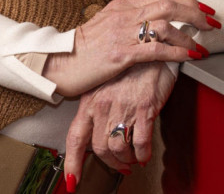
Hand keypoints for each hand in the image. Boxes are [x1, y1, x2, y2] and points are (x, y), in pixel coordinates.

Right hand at [43, 0, 216, 96]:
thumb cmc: (83, 50)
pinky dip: (177, 52)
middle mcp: (125, 14)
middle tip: (213, 23)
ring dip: (189, 36)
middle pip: (169, 4)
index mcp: (123, 6)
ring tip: (202, 46)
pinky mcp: (120, 54)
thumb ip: (131, 21)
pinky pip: (155, 49)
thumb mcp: (107, 26)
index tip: (205, 9)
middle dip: (196, 13)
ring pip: (165, 25)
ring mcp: (122, 33)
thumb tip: (157, 24)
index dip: (188, 2)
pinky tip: (189, 56)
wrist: (57, 64)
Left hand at [63, 62, 176, 186]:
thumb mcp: (106, 84)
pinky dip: (143, 153)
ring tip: (133, 159)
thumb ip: (99, 107)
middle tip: (120, 165)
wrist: (151, 44)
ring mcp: (123, 108)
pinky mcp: (144, 108)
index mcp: (90, 100)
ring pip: (119, 148)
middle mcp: (103, 105)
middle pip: (100, 149)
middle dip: (111, 163)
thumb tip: (98, 130)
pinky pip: (141, 142)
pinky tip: (144, 153)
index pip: (76, 139)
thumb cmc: (131, 64)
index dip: (73, 163)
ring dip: (127, 159)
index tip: (73, 180)